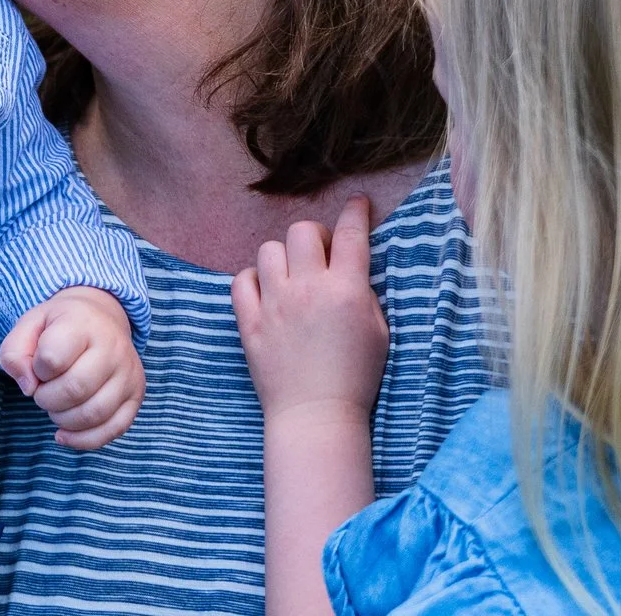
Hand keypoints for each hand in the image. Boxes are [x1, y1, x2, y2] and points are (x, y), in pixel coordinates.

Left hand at [0, 285, 144, 449]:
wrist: (101, 316)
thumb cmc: (59, 325)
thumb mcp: (29, 325)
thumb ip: (14, 353)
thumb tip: (28, 387)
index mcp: (83, 323)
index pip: (52, 358)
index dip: (36, 370)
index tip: (38, 366)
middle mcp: (113, 346)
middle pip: (75, 389)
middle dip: (47, 399)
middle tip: (42, 390)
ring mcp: (129, 373)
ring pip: (94, 414)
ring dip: (63, 420)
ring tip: (55, 406)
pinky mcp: (136, 395)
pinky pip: (113, 430)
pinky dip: (83, 440)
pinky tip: (64, 433)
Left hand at [234, 199, 386, 615]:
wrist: (316, 415)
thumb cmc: (356, 376)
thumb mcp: (378, 331)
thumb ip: (364, 291)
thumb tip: (352, 263)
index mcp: (346, 291)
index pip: (351, 234)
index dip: (356, 212)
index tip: (358, 204)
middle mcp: (308, 290)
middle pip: (303, 231)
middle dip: (314, 237)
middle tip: (320, 257)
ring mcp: (274, 304)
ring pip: (269, 250)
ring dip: (283, 258)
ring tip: (292, 279)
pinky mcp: (248, 321)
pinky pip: (242, 279)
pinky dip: (254, 281)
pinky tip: (267, 294)